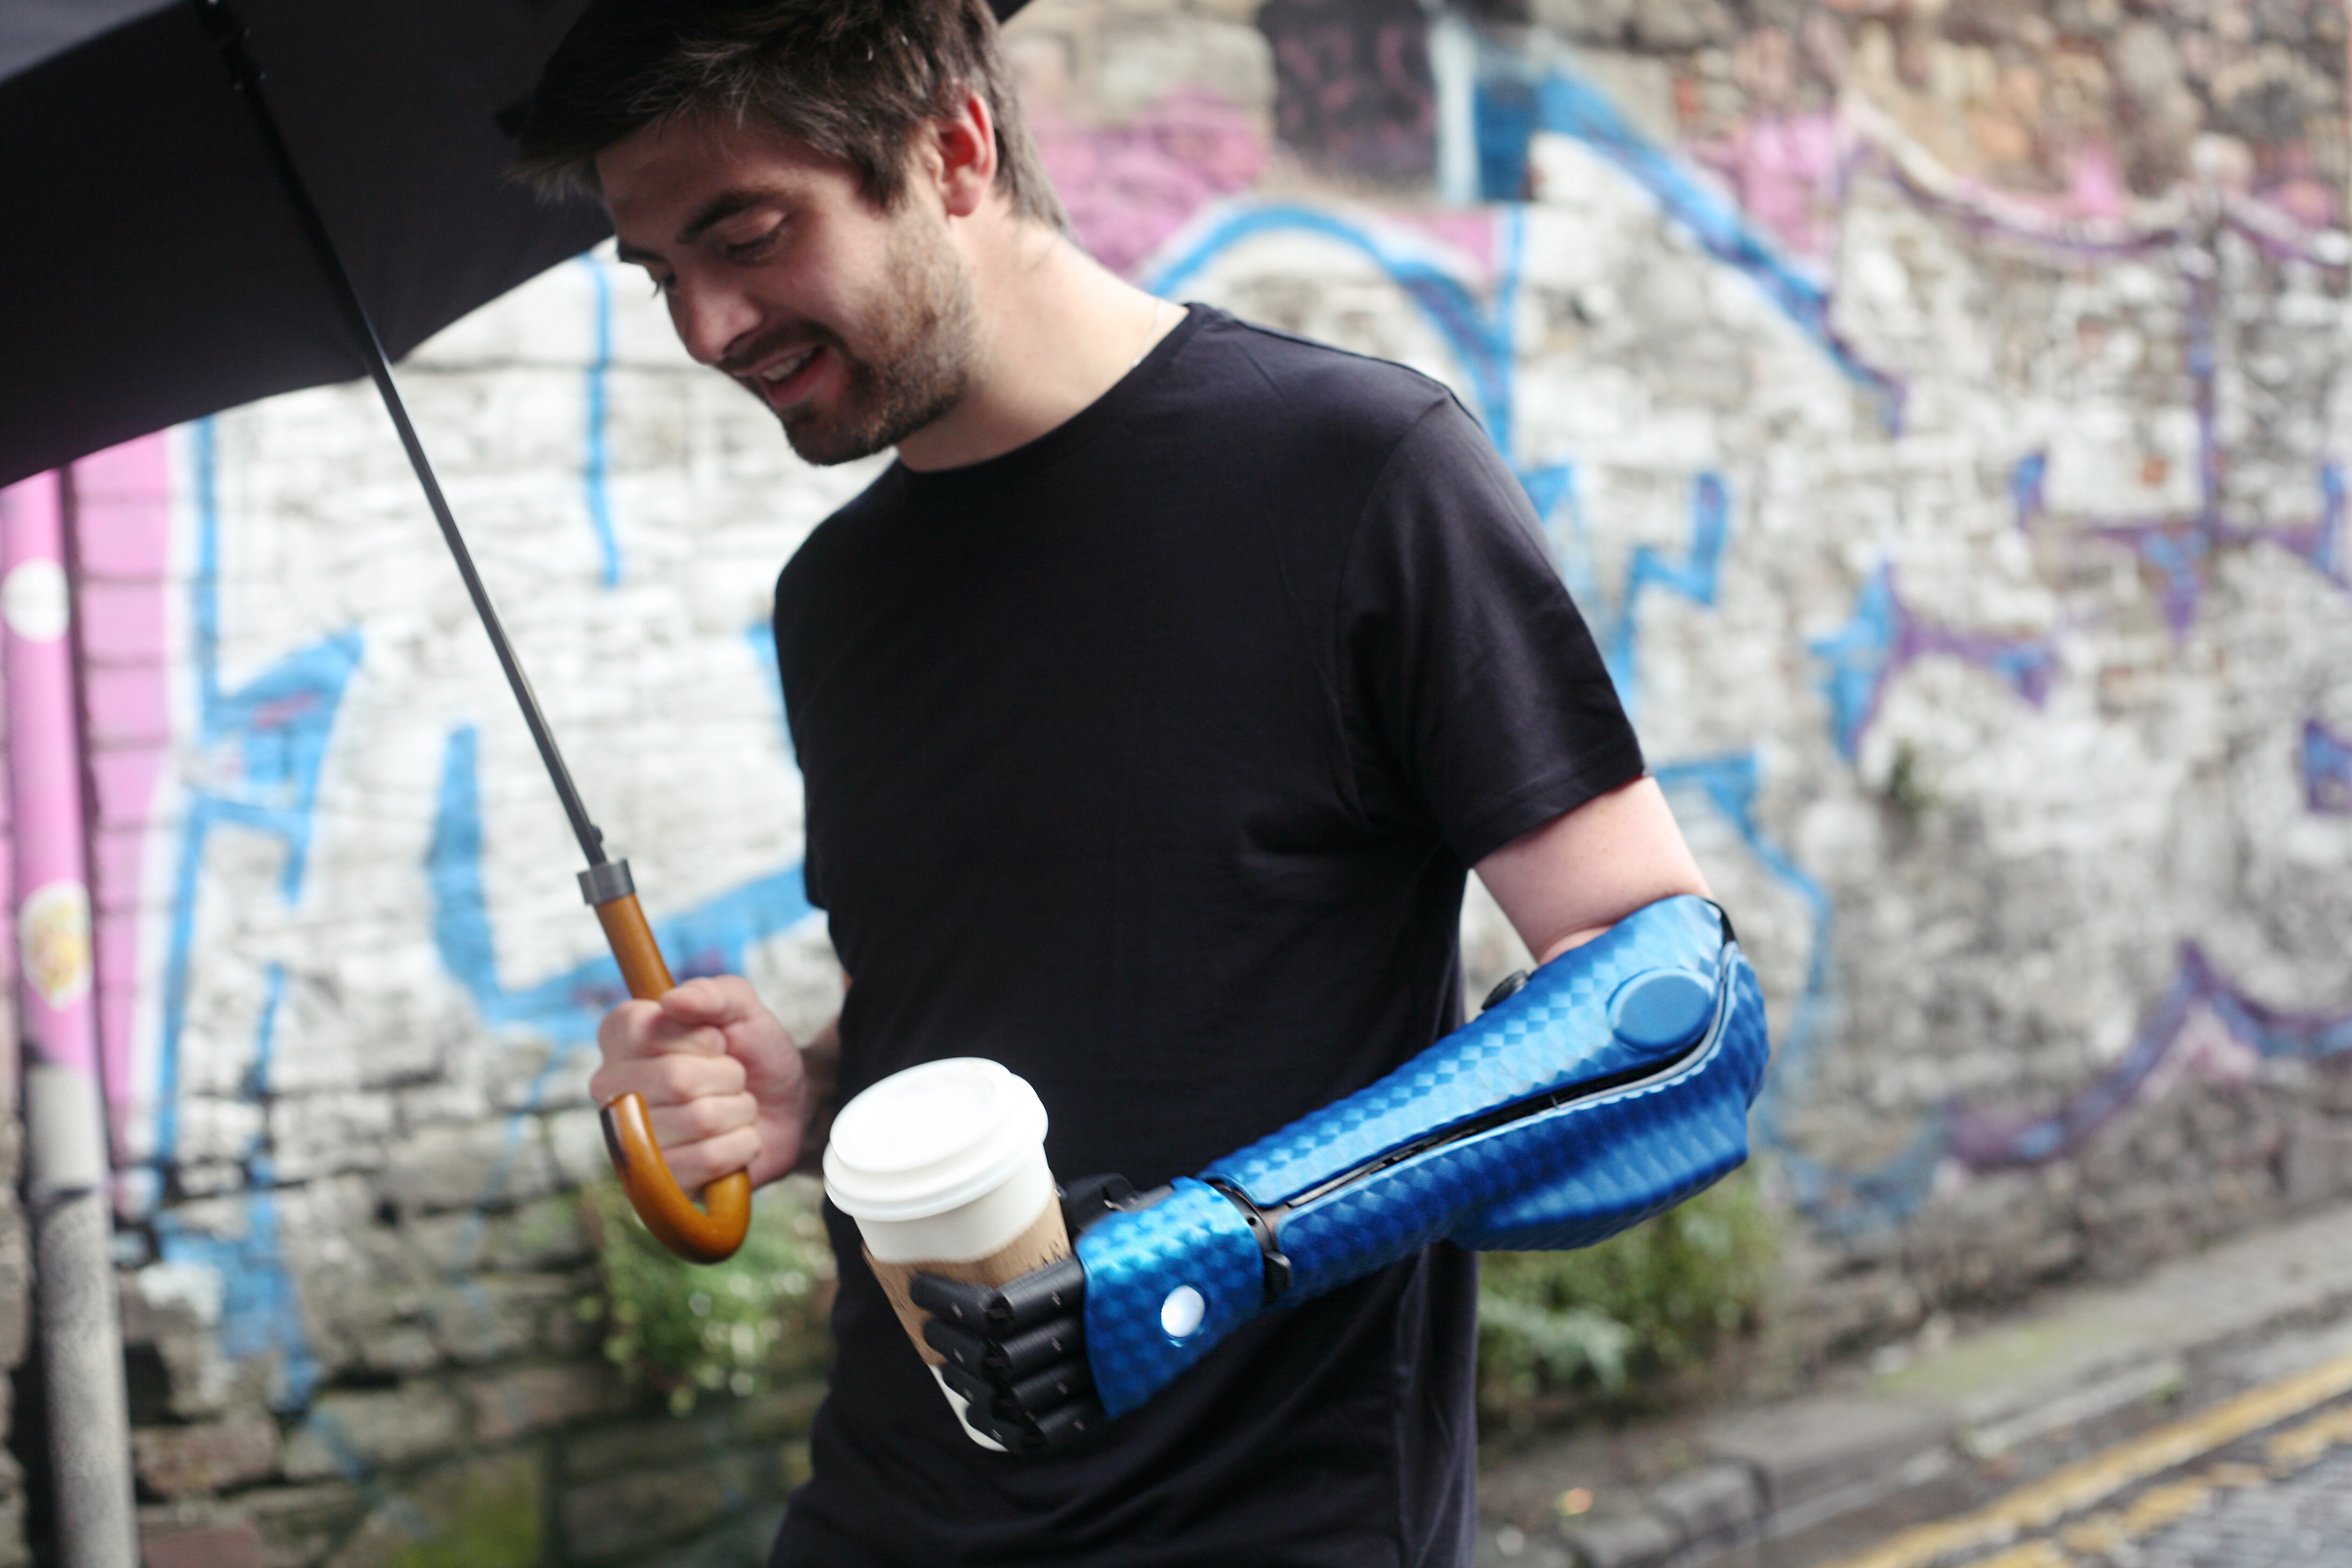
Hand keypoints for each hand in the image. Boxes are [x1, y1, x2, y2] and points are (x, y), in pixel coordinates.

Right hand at [590, 976, 807, 1191]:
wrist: (783, 1109)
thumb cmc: (752, 1053)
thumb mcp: (743, 1009)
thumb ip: (713, 993)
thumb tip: (672, 1000)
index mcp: (621, 1038)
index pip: (642, 1029)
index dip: (697, 1037)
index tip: (716, 1041)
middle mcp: (611, 1089)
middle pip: (677, 1079)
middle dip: (728, 1075)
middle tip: (733, 1077)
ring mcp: (630, 1139)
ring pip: (700, 1119)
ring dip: (739, 1110)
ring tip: (735, 1108)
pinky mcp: (657, 1182)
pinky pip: (710, 1159)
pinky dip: (742, 1145)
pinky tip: (736, 1139)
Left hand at [909, 1174, 1138, 1454]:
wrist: (1225, 1261)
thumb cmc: (1157, 1229)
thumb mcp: (1102, 1216)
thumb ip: (1051, 1223)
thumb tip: (987, 1211)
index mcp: (1087, 1284)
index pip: (998, 1309)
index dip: (950, 1303)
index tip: (921, 1287)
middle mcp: (1094, 1333)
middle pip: (999, 1357)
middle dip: (951, 1343)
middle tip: (929, 1324)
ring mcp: (1106, 1371)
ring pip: (1018, 1397)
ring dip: (972, 1385)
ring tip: (948, 1365)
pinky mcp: (1115, 1396)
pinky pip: (1051, 1429)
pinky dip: (1009, 1428)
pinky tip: (984, 1413)